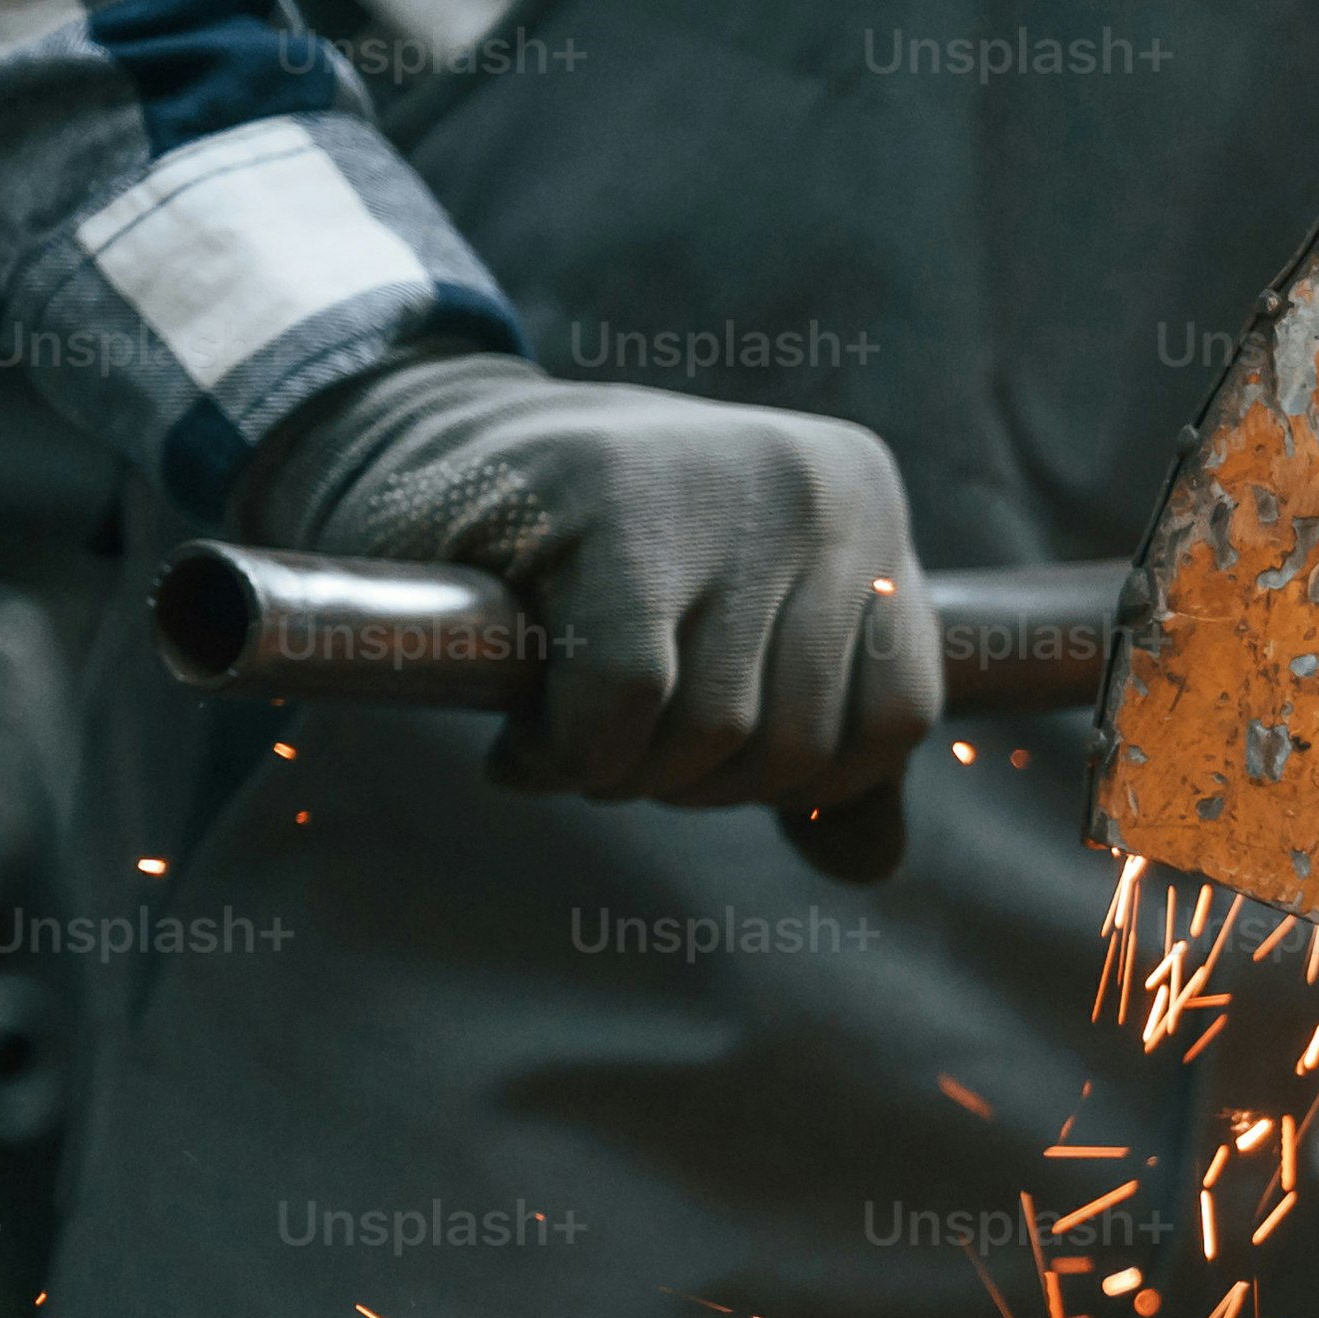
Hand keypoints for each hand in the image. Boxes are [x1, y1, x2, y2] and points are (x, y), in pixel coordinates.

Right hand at [239, 350, 942, 880]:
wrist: (418, 452)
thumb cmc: (589, 564)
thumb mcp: (738, 640)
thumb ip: (825, 746)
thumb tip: (869, 865)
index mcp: (865, 501)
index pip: (900, 715)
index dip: (798, 775)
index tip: (702, 744)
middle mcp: (813, 481)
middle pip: (804, 738)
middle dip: (698, 781)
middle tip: (615, 743)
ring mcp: (715, 481)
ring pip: (719, 730)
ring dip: (627, 774)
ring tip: (569, 732)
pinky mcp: (605, 499)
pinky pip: (625, 699)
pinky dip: (569, 753)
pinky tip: (527, 744)